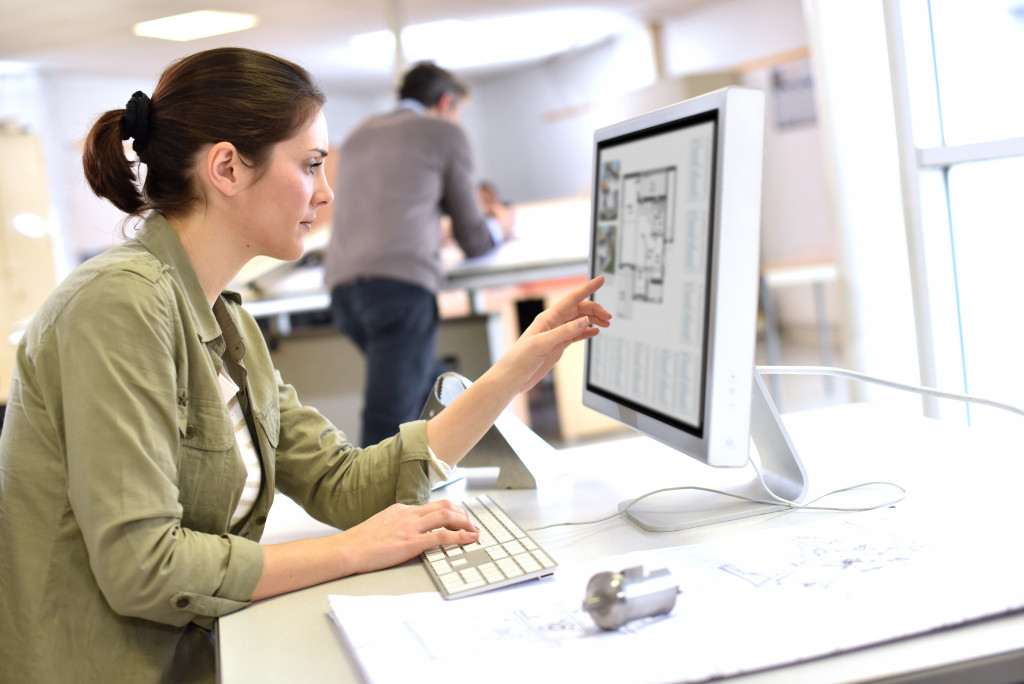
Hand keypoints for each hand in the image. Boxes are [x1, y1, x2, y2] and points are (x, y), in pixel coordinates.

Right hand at [337, 499, 479, 575]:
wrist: (347, 550)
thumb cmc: (360, 542)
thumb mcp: (382, 525)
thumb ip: (398, 525)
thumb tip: (410, 532)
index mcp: (401, 510)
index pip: (433, 505)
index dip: (451, 511)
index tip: (461, 517)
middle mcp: (408, 514)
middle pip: (444, 506)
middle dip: (462, 514)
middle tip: (472, 523)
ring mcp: (410, 527)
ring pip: (446, 516)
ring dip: (465, 523)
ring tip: (475, 531)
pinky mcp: (410, 542)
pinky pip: (441, 536)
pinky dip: (460, 536)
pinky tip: (469, 539)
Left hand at [496, 275, 611, 394]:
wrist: (512, 377)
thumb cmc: (520, 358)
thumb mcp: (543, 344)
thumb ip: (564, 332)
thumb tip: (585, 320)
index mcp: (548, 317)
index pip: (572, 299)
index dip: (587, 288)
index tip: (601, 280)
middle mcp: (553, 323)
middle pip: (579, 309)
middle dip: (595, 310)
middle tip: (609, 317)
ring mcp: (556, 334)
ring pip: (579, 321)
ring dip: (593, 320)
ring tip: (606, 324)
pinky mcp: (557, 345)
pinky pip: (575, 335)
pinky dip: (586, 332)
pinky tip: (595, 332)